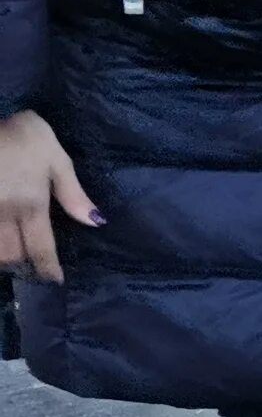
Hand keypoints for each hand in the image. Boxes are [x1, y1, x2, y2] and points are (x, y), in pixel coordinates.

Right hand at [0, 109, 99, 282]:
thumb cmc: (21, 135)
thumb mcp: (55, 158)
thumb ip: (73, 194)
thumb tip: (96, 222)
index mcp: (31, 205)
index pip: (41, 248)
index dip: (47, 270)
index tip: (53, 282)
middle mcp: (3, 214)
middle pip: (10, 255)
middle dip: (20, 264)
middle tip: (30, 268)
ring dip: (1, 255)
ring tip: (11, 257)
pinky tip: (0, 237)